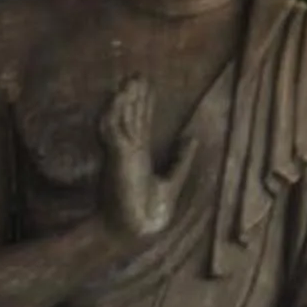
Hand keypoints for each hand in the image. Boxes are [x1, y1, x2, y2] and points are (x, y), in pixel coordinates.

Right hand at [99, 75, 175, 240]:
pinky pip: (114, 132)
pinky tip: (117, 98)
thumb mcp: (172, 182)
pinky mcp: (117, 158)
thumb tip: (192, 139)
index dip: (144, 104)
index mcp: (139, 156)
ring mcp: (121, 154)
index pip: (142, 124)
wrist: (134, 232)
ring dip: (124, 99)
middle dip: (134, 96)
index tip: (146, 86)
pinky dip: (114, 114)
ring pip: (122, 119)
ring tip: (130, 79)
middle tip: (138, 74)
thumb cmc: (148, 214)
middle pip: (131, 117)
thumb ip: (181, 161)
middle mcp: (129, 151)